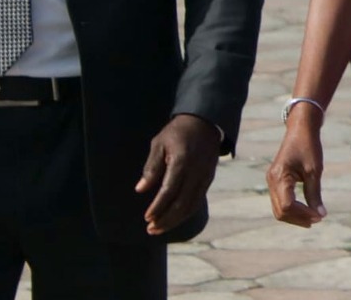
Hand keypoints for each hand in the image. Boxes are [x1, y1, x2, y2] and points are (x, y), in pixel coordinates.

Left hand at [135, 113, 221, 235]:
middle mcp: (196, 171)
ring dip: (176, 220)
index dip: (158, 207)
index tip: (146, 217)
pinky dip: (186, 213)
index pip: (169, 191)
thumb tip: (140, 190)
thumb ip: (151, 168)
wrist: (204, 121)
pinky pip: (198, 200)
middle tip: (151, 229)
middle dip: (166, 219)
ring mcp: (205, 176)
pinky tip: (175, 218)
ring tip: (160, 228)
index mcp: (182, 161)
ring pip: (191, 205)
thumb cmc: (176, 132)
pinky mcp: (209, 178)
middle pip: (182, 203)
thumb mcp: (159, 144)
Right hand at [266, 105, 326, 226]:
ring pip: (279, 209)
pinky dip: (292, 208)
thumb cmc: (309, 146)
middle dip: (299, 219)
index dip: (303, 214)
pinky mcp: (275, 180)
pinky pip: (280, 201)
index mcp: (280, 177)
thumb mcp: (314, 170)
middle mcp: (272, 181)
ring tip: (313, 218)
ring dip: (295, 216)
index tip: (320, 216)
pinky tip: (306, 209)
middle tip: (318, 219)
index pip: (287, 206)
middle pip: (281, 212)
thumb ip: (315, 194)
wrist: (301, 128)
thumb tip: (320, 215)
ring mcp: (271, 181)